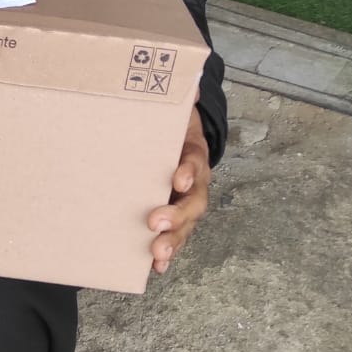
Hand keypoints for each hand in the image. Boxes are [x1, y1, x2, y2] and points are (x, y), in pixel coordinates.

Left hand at [147, 105, 210, 275]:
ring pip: (185, 225)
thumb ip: (176, 97)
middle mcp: (193, 182)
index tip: (177, 178)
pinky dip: (167, 254)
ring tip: (158, 254)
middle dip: (178, 214)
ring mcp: (183, 203)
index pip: (195, 161)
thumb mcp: (169, 110)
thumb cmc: (165, 128)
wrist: (173, 140)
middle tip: (157, 222)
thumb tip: (186, 83)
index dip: (188, 170)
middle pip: (193, 201)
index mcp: (192, 154)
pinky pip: (173, 237)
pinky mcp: (171, 218)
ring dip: (173, 240)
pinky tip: (156, 268)